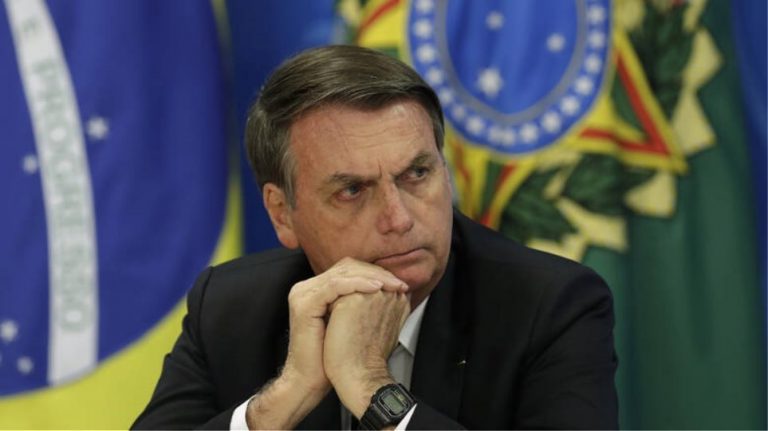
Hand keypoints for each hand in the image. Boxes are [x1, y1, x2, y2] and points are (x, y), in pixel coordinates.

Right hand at [281, 258, 407, 400]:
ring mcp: (302, 294)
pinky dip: (358, 284)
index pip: (348, 269)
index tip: (398, 282)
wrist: (311, 379)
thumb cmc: (332, 356)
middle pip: (346, 267)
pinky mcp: (305, 303)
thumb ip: (362, 300)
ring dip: (371, 277)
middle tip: (399, 282)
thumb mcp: (350, 320)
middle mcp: (306, 288)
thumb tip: (392, 288)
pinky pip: (335, 286)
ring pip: (342, 274)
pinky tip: (376, 288)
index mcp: (315, 289)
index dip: (375, 272)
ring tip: (392, 284)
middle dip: (376, 272)